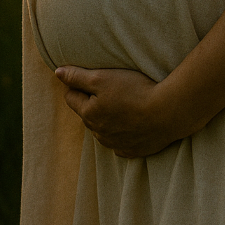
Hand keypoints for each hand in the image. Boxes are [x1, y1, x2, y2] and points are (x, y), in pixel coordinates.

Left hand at [55, 65, 186, 157]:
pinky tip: (134, 120)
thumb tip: (57, 72)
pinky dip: (123, 131)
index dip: (77, 84)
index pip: (71, 97)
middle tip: (109, 87)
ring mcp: (115, 144)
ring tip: (124, 103)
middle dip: (92, 101)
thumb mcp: (102, 78)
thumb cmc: (134, 91)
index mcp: (89, 114)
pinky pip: (120, 141)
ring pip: (103, 128)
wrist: (167, 113)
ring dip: (108, 117)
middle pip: (88, 113)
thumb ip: (77, 76)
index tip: (88, 76)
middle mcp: (98, 133)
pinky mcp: (132, 151)